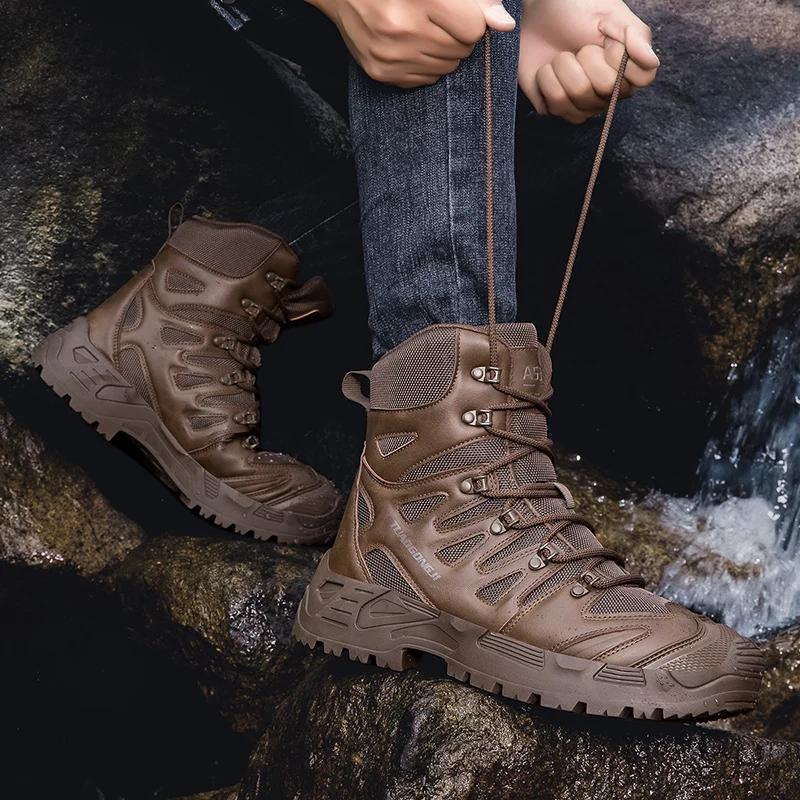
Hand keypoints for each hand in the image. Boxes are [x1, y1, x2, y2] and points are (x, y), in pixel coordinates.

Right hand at [307, 0, 515, 87]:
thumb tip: (504, 24)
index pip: (474, 28)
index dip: (474, 20)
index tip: (461, 11)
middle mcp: (403, 29)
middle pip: (461, 50)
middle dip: (458, 35)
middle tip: (439, 19)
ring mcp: (390, 55)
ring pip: (445, 68)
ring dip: (443, 52)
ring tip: (424, 30)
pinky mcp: (381, 73)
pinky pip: (424, 80)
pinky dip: (425, 65)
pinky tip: (411, 45)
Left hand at [518, 0, 658, 122]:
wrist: (540, 12)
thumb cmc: (579, 9)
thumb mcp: (611, 13)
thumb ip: (636, 35)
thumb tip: (652, 61)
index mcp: (628, 70)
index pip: (641, 80)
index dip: (621, 60)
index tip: (609, 43)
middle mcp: (608, 93)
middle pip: (606, 88)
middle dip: (588, 59)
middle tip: (580, 47)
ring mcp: (583, 105)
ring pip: (579, 98)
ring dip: (565, 69)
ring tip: (562, 57)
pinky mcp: (557, 109)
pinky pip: (556, 106)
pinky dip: (547, 81)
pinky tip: (548, 70)